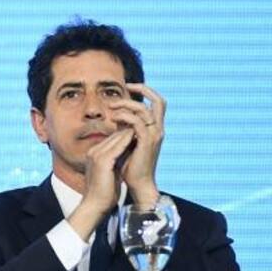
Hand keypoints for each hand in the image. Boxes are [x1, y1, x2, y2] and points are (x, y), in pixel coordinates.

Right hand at [67, 128, 134, 239]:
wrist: (95, 205)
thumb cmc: (104, 193)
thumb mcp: (110, 174)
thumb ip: (115, 163)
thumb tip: (125, 158)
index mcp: (94, 155)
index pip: (112, 139)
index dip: (126, 134)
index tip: (140, 130)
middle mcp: (94, 152)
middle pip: (114, 136)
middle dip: (129, 130)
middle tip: (143, 124)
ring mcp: (96, 155)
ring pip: (116, 138)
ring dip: (130, 132)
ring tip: (142, 127)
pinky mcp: (102, 161)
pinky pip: (118, 147)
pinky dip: (128, 141)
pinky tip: (138, 137)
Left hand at [110, 83, 165, 206]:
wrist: (137, 183)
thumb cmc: (130, 164)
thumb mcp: (127, 141)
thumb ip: (125, 128)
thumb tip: (115, 115)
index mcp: (155, 128)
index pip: (156, 102)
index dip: (144, 92)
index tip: (127, 88)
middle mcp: (158, 129)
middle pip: (160, 101)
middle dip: (143, 89)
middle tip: (125, 87)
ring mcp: (154, 135)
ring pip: (145, 109)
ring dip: (126, 104)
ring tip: (111, 106)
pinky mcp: (147, 142)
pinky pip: (138, 122)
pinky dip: (125, 116)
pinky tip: (114, 118)